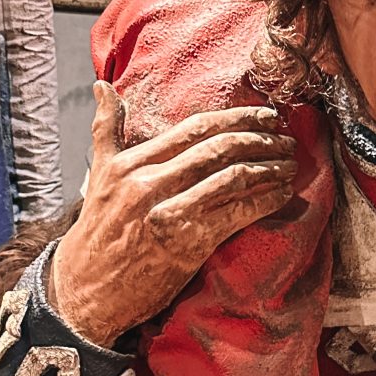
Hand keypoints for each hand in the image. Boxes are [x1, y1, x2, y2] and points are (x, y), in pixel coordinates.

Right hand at [50, 82, 297, 345]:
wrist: (85, 290)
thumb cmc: (97, 231)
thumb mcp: (98, 174)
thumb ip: (106, 130)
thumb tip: (103, 85)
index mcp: (131, 163)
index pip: (194, 128)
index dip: (237, 117)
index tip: (266, 115)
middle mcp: (149, 183)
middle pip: (219, 148)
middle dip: (261, 138)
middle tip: (287, 137)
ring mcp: (169, 213)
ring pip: (233, 176)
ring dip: (270, 167)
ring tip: (290, 163)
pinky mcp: (187, 243)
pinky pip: (238, 213)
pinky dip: (266, 199)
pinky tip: (283, 194)